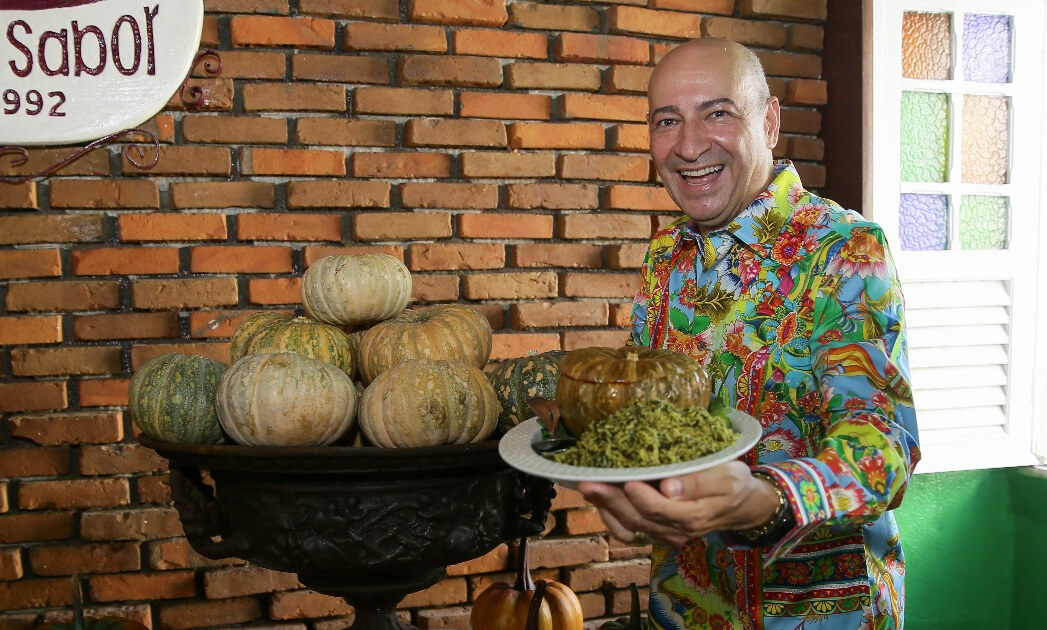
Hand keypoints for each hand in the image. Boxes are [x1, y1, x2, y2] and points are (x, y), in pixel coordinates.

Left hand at [577, 461, 781, 547]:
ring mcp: (663, 534)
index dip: (640, 497)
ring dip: (606, 509)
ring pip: (628, 527)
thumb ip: (699, 482)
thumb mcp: (728, 476)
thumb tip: (668, 488)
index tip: (625, 480)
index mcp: (693, 516)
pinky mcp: (656, 531)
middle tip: (589, 483)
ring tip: (588, 488)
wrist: (741, 506)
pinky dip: (611, 516)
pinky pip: (628, 530)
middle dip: (610, 501)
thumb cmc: (734, 484)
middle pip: (637, 519)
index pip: (659, 510)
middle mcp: (674, 530)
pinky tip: (600, 498)